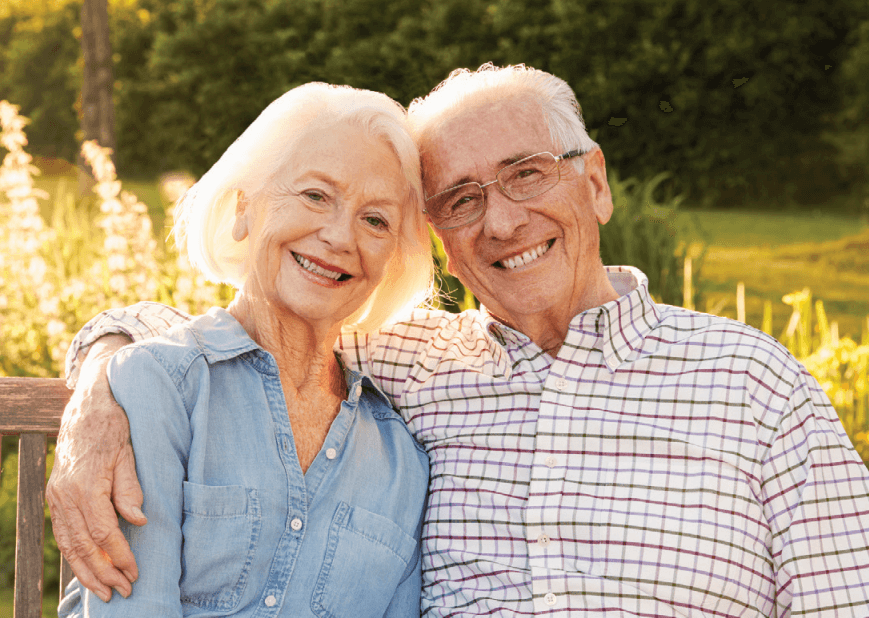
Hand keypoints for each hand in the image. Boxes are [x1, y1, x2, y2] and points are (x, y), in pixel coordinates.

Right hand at [46, 334, 145, 601]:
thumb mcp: (128, 452)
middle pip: (81, 545)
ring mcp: (56, 495)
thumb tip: (138, 522)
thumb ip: (130, 488)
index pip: (103, 532)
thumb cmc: (115, 425)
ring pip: (68, 543)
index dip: (119, 556)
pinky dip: (74, 554)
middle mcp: (65, 494)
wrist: (89, 403)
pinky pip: (62, 532)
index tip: (136, 573)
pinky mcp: (56, 494)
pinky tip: (86, 568)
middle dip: (102, 572)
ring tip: (103, 591)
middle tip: (122, 593)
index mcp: (85, 485)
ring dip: (85, 570)